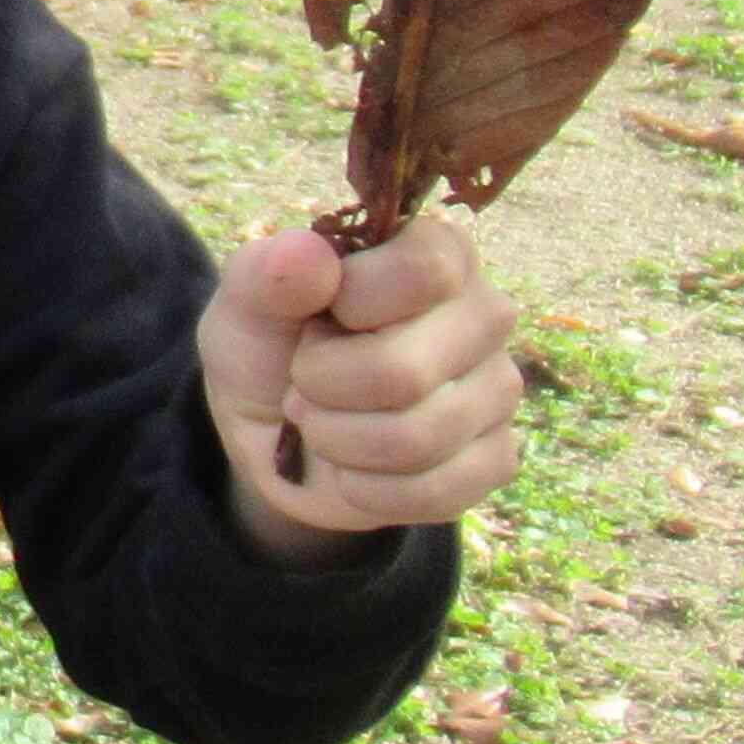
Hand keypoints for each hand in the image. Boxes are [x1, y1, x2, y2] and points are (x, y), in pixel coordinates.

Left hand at [198, 211, 521, 554]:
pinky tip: (351, 467)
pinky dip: (365, 489)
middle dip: (322, 387)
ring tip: (321, 420)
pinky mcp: (497, 458)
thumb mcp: (245, 305)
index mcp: (436, 252)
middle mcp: (484, 314)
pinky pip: (433, 492)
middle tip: (303, 378)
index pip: (422, 271)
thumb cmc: (269, 348)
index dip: (350, 302)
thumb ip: (266, 273)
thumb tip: (308, 253)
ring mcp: (498, 389)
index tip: (318, 313)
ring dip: (337, 440)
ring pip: (416, 438)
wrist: (277, 435)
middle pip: (404, 372)